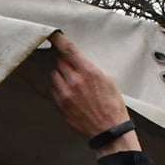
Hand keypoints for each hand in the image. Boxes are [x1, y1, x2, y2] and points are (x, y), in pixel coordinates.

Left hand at [49, 32, 139, 152]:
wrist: (109, 129)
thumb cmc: (112, 104)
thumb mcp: (109, 80)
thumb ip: (92, 68)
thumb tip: (80, 63)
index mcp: (89, 72)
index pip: (69, 50)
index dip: (59, 40)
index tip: (53, 34)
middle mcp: (75, 82)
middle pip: (60, 62)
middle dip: (65, 62)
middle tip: (74, 68)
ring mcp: (66, 94)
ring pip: (54, 75)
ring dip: (60, 75)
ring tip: (73, 83)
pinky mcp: (61, 105)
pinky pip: (53, 90)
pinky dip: (59, 88)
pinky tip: (70, 94)